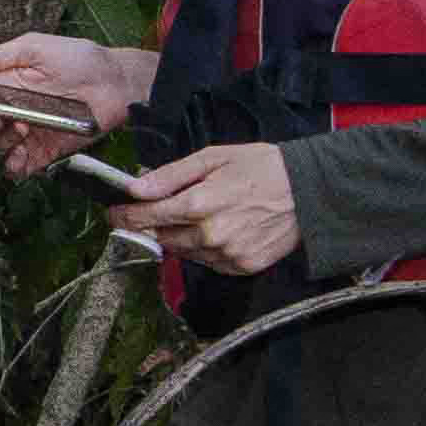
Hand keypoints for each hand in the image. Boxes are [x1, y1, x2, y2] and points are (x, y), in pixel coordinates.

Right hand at [0, 32, 158, 178]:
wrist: (117, 82)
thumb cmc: (80, 58)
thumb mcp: (34, 46)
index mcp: (10, 85)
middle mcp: (18, 109)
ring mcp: (32, 130)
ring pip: (4, 146)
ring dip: (5, 144)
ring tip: (21, 132)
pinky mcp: (48, 149)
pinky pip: (24, 164)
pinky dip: (16, 167)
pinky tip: (19, 160)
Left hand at [114, 141, 303, 274]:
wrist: (312, 191)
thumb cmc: (263, 167)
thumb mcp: (214, 158)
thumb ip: (171, 175)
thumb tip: (135, 187)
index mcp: (199, 204)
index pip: (146, 217)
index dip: (125, 216)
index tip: (113, 213)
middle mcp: (210, 235)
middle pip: (162, 236)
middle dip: (155, 223)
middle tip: (161, 208)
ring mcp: (227, 254)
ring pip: (184, 251)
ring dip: (181, 235)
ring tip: (202, 214)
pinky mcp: (242, 267)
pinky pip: (208, 261)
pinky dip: (206, 247)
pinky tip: (222, 228)